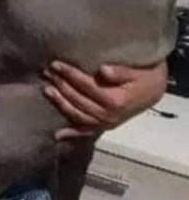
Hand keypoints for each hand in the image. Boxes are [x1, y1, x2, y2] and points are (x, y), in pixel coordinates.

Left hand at [42, 60, 167, 140]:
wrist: (154, 91)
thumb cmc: (144, 77)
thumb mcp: (137, 72)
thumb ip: (120, 72)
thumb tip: (103, 71)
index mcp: (115, 100)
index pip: (86, 86)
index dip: (69, 74)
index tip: (55, 64)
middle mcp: (109, 115)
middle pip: (78, 100)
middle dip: (61, 85)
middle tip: (47, 73)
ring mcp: (106, 123)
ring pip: (78, 115)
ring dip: (61, 103)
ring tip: (47, 90)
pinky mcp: (105, 126)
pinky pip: (86, 131)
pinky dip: (71, 134)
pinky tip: (57, 135)